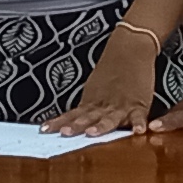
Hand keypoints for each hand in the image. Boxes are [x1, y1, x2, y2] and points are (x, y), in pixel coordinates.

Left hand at [42, 27, 171, 135]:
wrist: (130, 48)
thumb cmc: (112, 69)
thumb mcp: (94, 88)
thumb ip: (87, 106)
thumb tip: (71, 120)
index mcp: (91, 103)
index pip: (72, 115)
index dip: (59, 122)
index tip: (43, 130)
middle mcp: (103, 106)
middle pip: (88, 118)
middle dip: (76, 126)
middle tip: (65, 133)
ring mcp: (121, 106)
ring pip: (110, 119)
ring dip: (101, 127)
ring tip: (93, 133)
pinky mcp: (139, 105)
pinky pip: (139, 117)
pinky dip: (138, 123)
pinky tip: (139, 131)